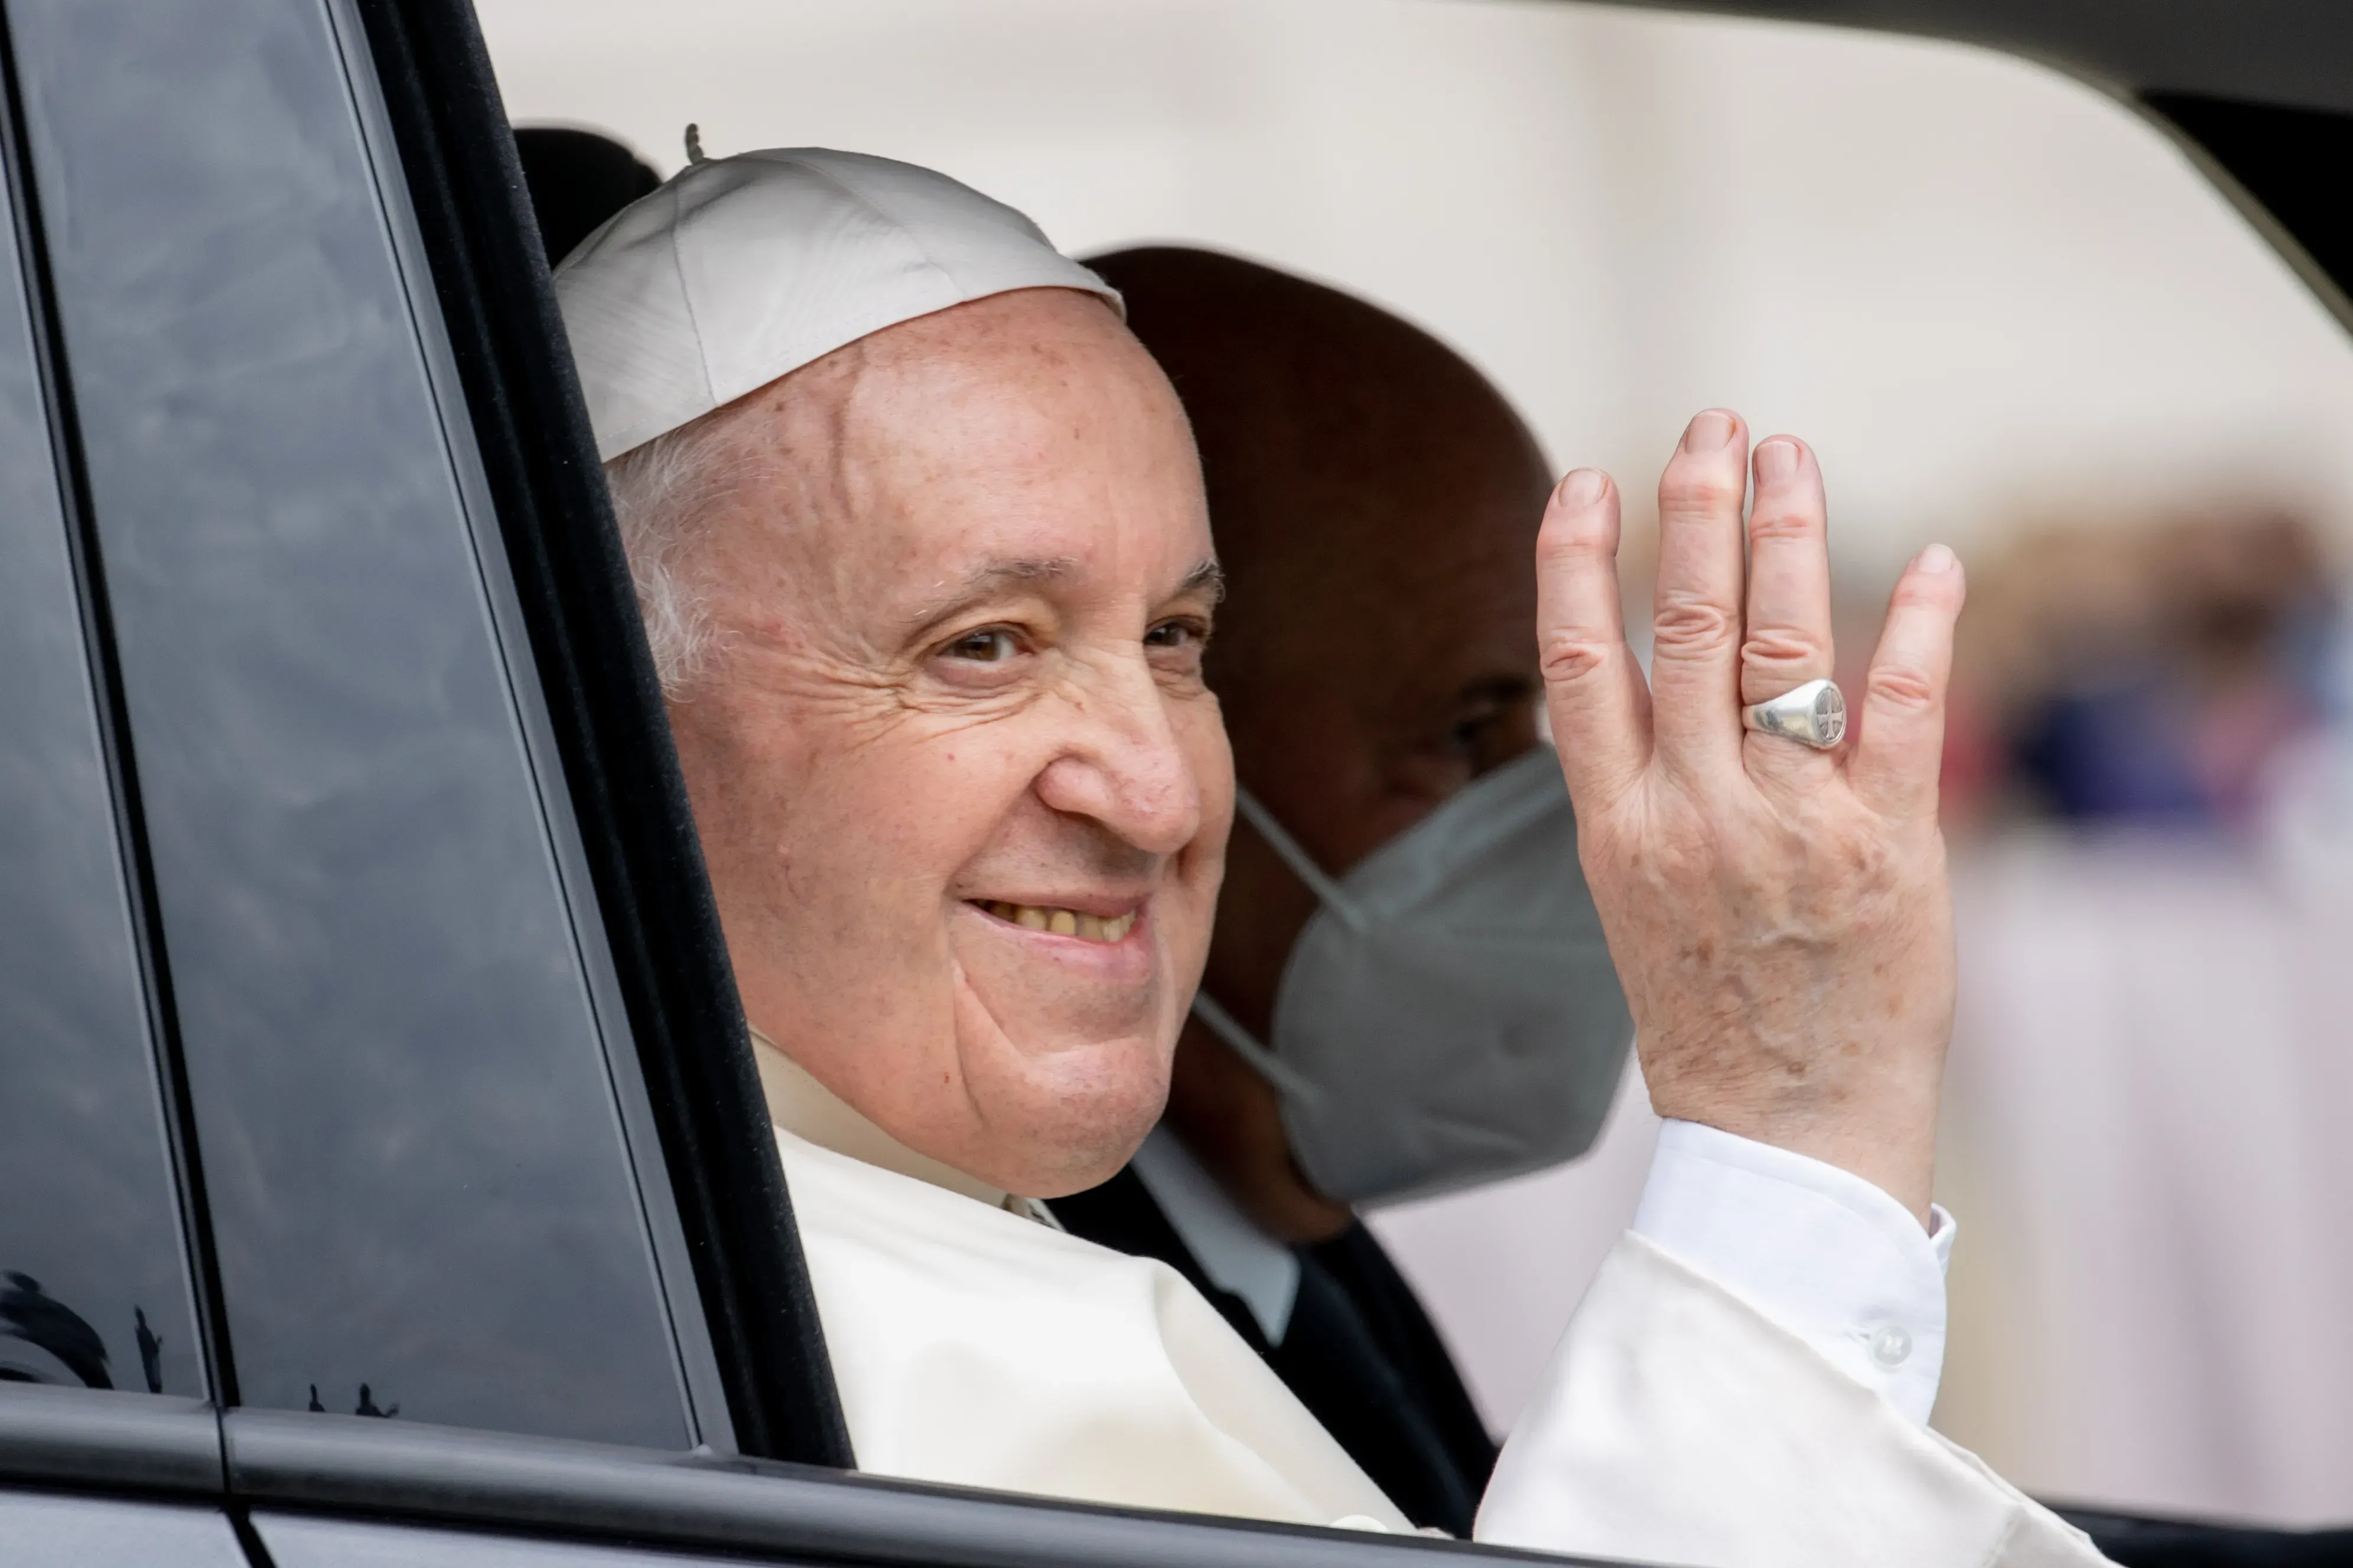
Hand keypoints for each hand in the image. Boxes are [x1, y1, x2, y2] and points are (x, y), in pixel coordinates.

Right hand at [1537, 410, 1962, 1222]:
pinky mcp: (1888, 846)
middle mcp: (1696, 813)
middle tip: (1715, 427)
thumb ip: (1639, 790)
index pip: (1580, 663)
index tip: (1587, 480)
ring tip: (1791, 457)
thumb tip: (1644, 686)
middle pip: (1690, 626)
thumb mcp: (1631, 901)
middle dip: (1700, 509)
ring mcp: (1792, 826)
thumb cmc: (1708, 1018)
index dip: (1576, 561)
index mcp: (1617, 828)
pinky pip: (1906, 710)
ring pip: (1785, 645)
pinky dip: (1923, 625)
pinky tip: (1936, 563)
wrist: (1786, 1133)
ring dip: (1790, 534)